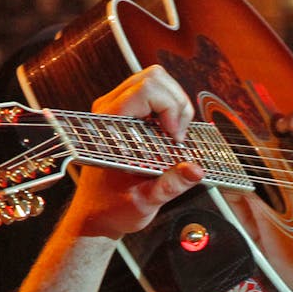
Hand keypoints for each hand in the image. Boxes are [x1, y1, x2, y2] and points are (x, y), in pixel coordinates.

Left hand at [67, 65, 204, 239]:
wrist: (97, 214)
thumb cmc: (112, 208)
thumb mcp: (143, 203)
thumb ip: (169, 187)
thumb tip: (195, 170)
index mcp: (108, 125)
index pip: (147, 89)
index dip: (170, 109)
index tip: (176, 138)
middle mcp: (110, 109)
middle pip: (154, 77)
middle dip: (177, 104)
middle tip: (178, 137)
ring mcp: (118, 107)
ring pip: (156, 80)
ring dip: (175, 105)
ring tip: (174, 136)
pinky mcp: (127, 112)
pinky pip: (155, 92)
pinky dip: (171, 109)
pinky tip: (169, 134)